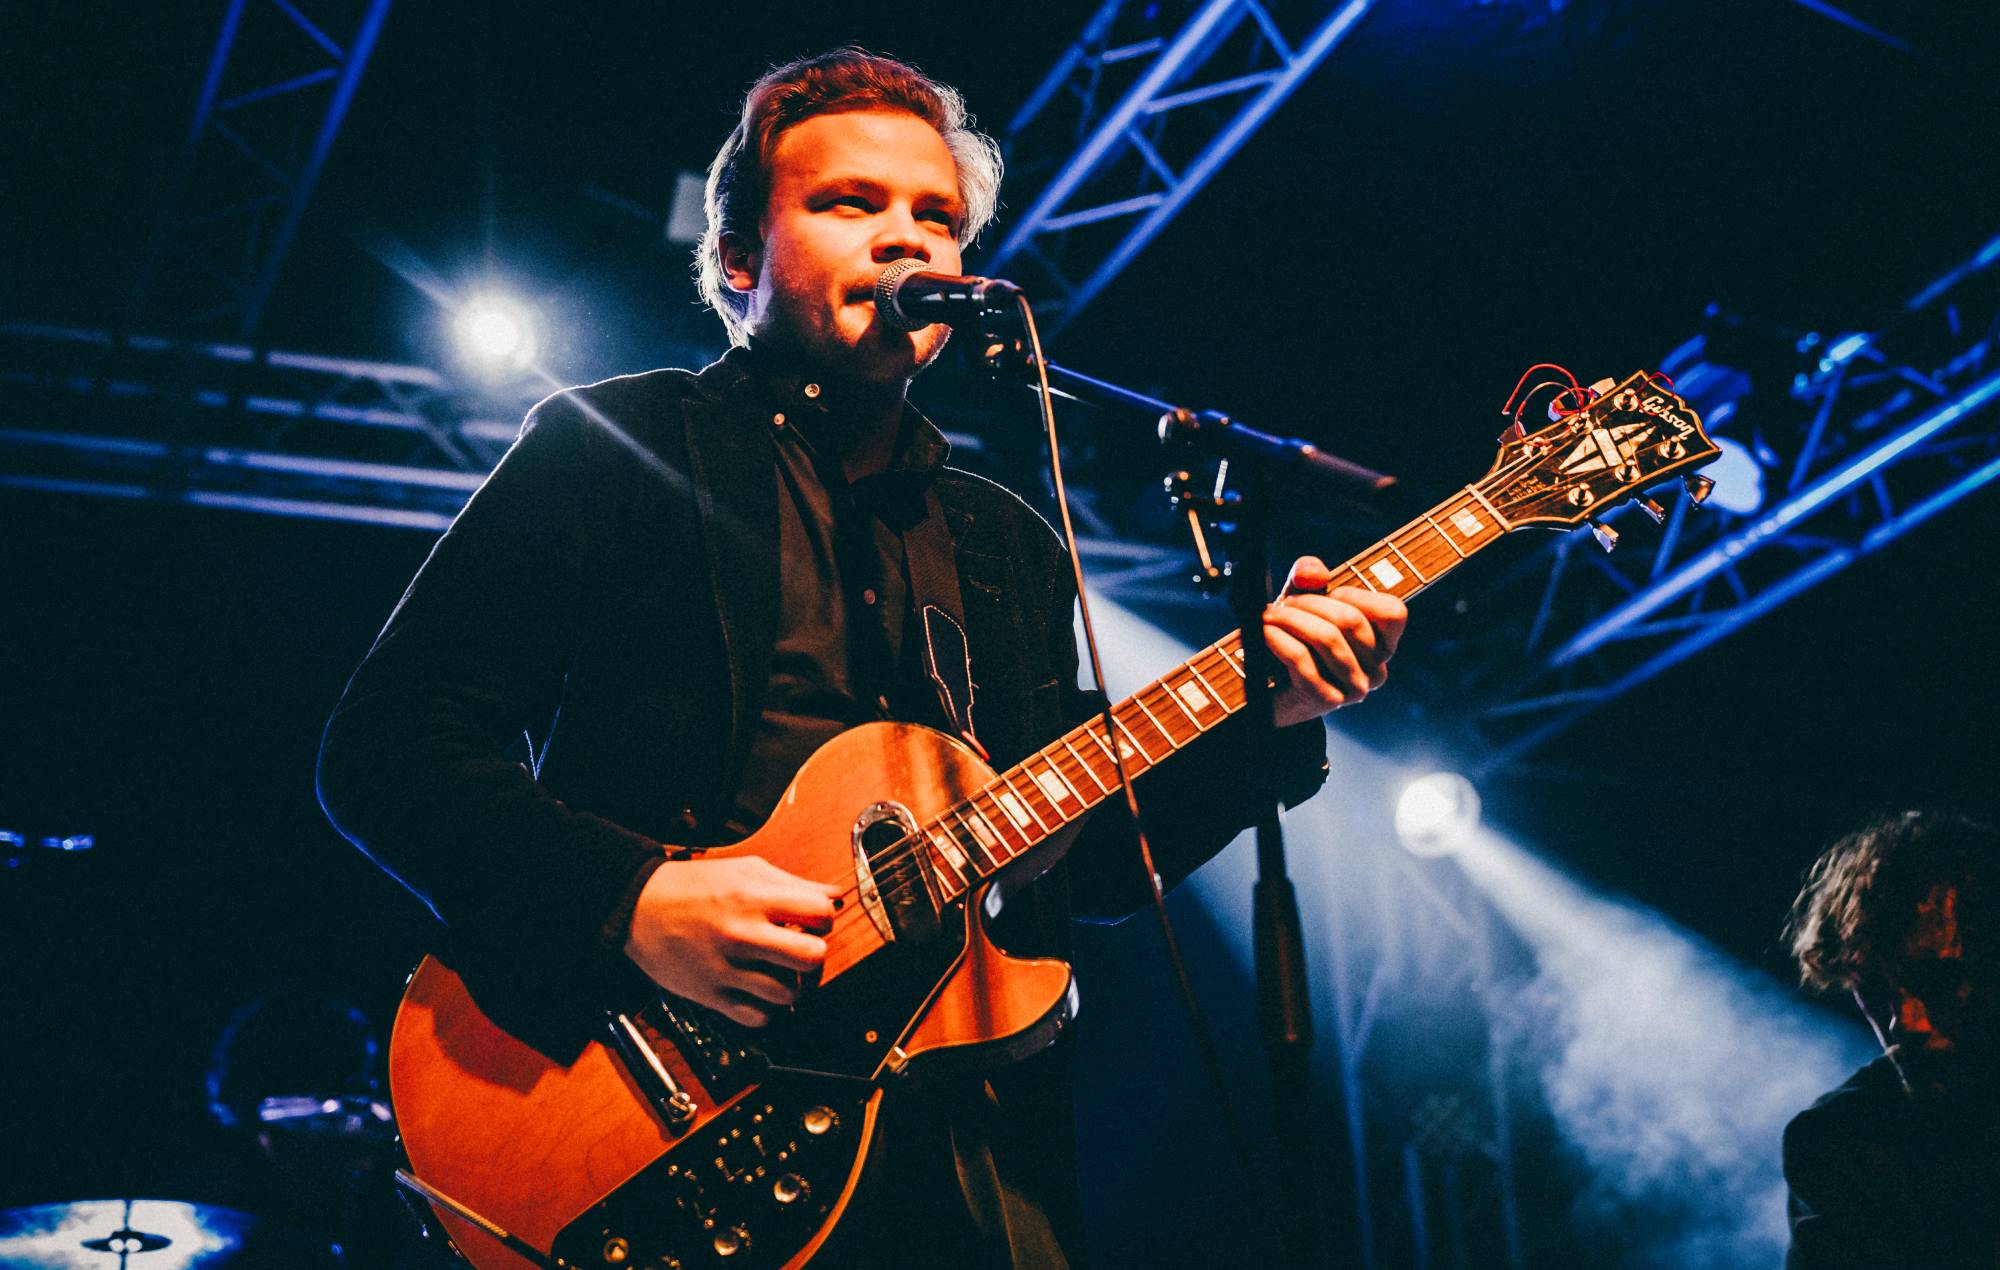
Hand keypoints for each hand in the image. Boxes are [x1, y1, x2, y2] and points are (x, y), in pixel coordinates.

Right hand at [623, 855, 841, 1027]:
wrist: (638, 906)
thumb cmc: (693, 885)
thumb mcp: (746, 869)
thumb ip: (793, 882)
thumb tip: (834, 896)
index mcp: (753, 897)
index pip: (820, 914)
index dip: (824, 918)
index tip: (814, 922)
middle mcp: (742, 933)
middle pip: (811, 957)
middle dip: (814, 954)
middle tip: (800, 950)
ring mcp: (726, 968)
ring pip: (788, 993)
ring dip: (790, 984)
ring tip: (777, 971)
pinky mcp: (711, 995)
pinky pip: (758, 1017)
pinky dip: (765, 1009)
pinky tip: (758, 990)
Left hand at [1263, 555, 1408, 727]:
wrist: (1270, 689)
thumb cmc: (1295, 638)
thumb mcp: (1303, 599)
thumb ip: (1309, 575)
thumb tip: (1313, 573)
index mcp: (1383, 646)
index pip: (1393, 613)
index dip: (1357, 595)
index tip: (1329, 594)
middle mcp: (1376, 671)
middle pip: (1351, 621)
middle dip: (1309, 602)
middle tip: (1283, 604)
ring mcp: (1354, 689)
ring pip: (1327, 638)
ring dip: (1290, 620)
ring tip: (1268, 616)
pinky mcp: (1326, 700)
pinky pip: (1302, 659)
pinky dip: (1278, 640)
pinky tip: (1265, 633)